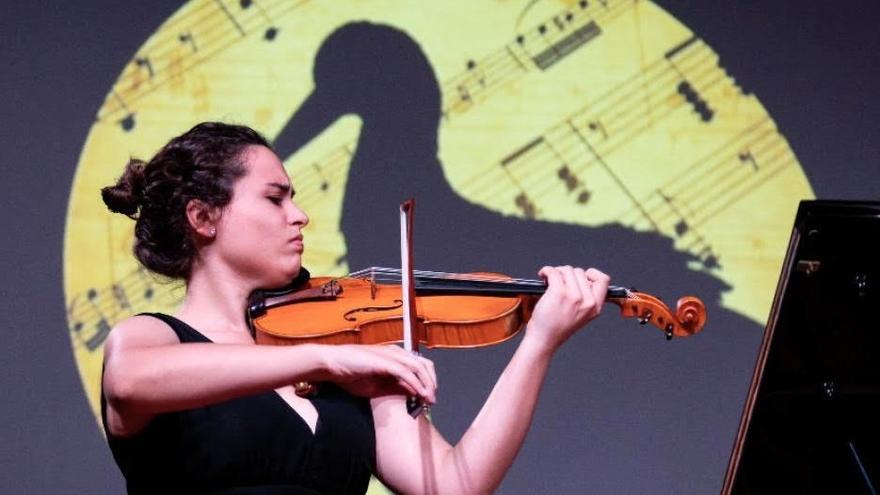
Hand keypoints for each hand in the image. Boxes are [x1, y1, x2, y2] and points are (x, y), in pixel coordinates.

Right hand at [322, 344, 436, 403]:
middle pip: (424, 364)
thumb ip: (395, 388)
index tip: (429, 397)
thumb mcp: (377, 386)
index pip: (420, 365)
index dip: (428, 381)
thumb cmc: (350, 374)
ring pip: (418, 367)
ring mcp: (391, 355)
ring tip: (429, 399)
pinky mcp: (385, 361)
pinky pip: (406, 372)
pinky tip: (418, 394)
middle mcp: (396, 353)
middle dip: (432, 382)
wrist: (332, 364)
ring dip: (426, 384)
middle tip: (432, 399)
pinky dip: (415, 384)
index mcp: (395, 356)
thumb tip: (413, 393)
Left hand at [524, 266, 609, 354]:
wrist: (544, 339)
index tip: (581, 276)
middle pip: (580, 272)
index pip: (603, 280)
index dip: (592, 274)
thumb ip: (586, 297)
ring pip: (567, 270)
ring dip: (556, 272)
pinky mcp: (559, 293)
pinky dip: (546, 271)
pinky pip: (554, 272)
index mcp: (595, 307)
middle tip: (559, 281)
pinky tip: (544, 276)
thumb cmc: (557, 327)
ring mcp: (574, 296)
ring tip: (550, 281)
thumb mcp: (582, 315)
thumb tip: (580, 276)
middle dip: (567, 273)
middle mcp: (587, 301)